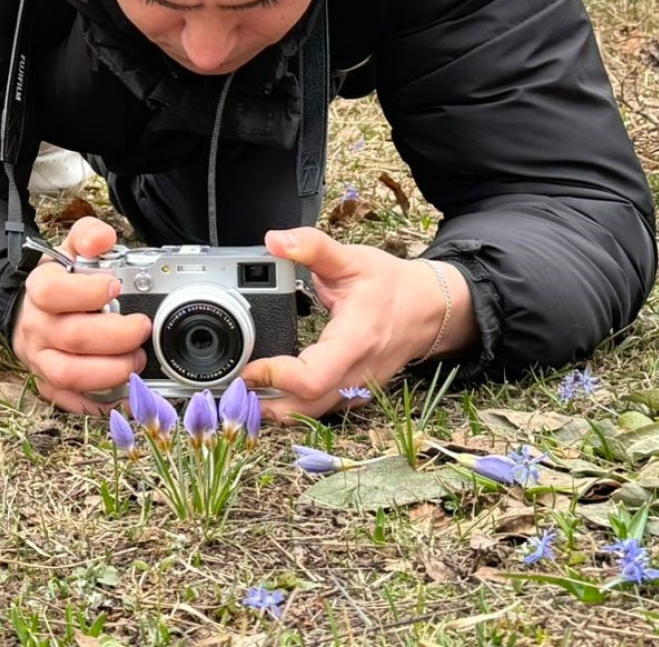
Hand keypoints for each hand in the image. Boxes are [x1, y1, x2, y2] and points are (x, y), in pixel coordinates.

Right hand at [11, 215, 152, 415]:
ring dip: (111, 370)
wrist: (31, 312)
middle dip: (117, 336)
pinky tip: (126, 394)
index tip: (115, 286)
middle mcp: (37, 327)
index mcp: (40, 289)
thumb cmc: (60, 281)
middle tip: (142, 328)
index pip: (52, 292)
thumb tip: (103, 239)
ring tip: (137, 360)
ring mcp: (40, 359)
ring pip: (70, 375)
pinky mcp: (49, 385)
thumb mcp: (71, 249)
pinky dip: (100, 403)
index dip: (87, 291)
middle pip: (73, 337)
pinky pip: (71, 401)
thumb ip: (89, 236)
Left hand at [239, 228, 475, 422]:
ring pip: (310, 416)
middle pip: (305, 409)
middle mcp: (356, 374)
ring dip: (274, 409)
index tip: (249, 366)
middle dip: (264, 403)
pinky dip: (290, 406)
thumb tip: (275, 240)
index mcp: (355, 340)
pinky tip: (268, 392)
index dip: (276, 378)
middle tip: (231, 386)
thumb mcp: (352, 258)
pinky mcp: (352, 395)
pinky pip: (318, 411)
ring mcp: (356, 390)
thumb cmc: (391, 285)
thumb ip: (312, 247)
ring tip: (242, 392)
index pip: (313, 378)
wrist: (427, 310)